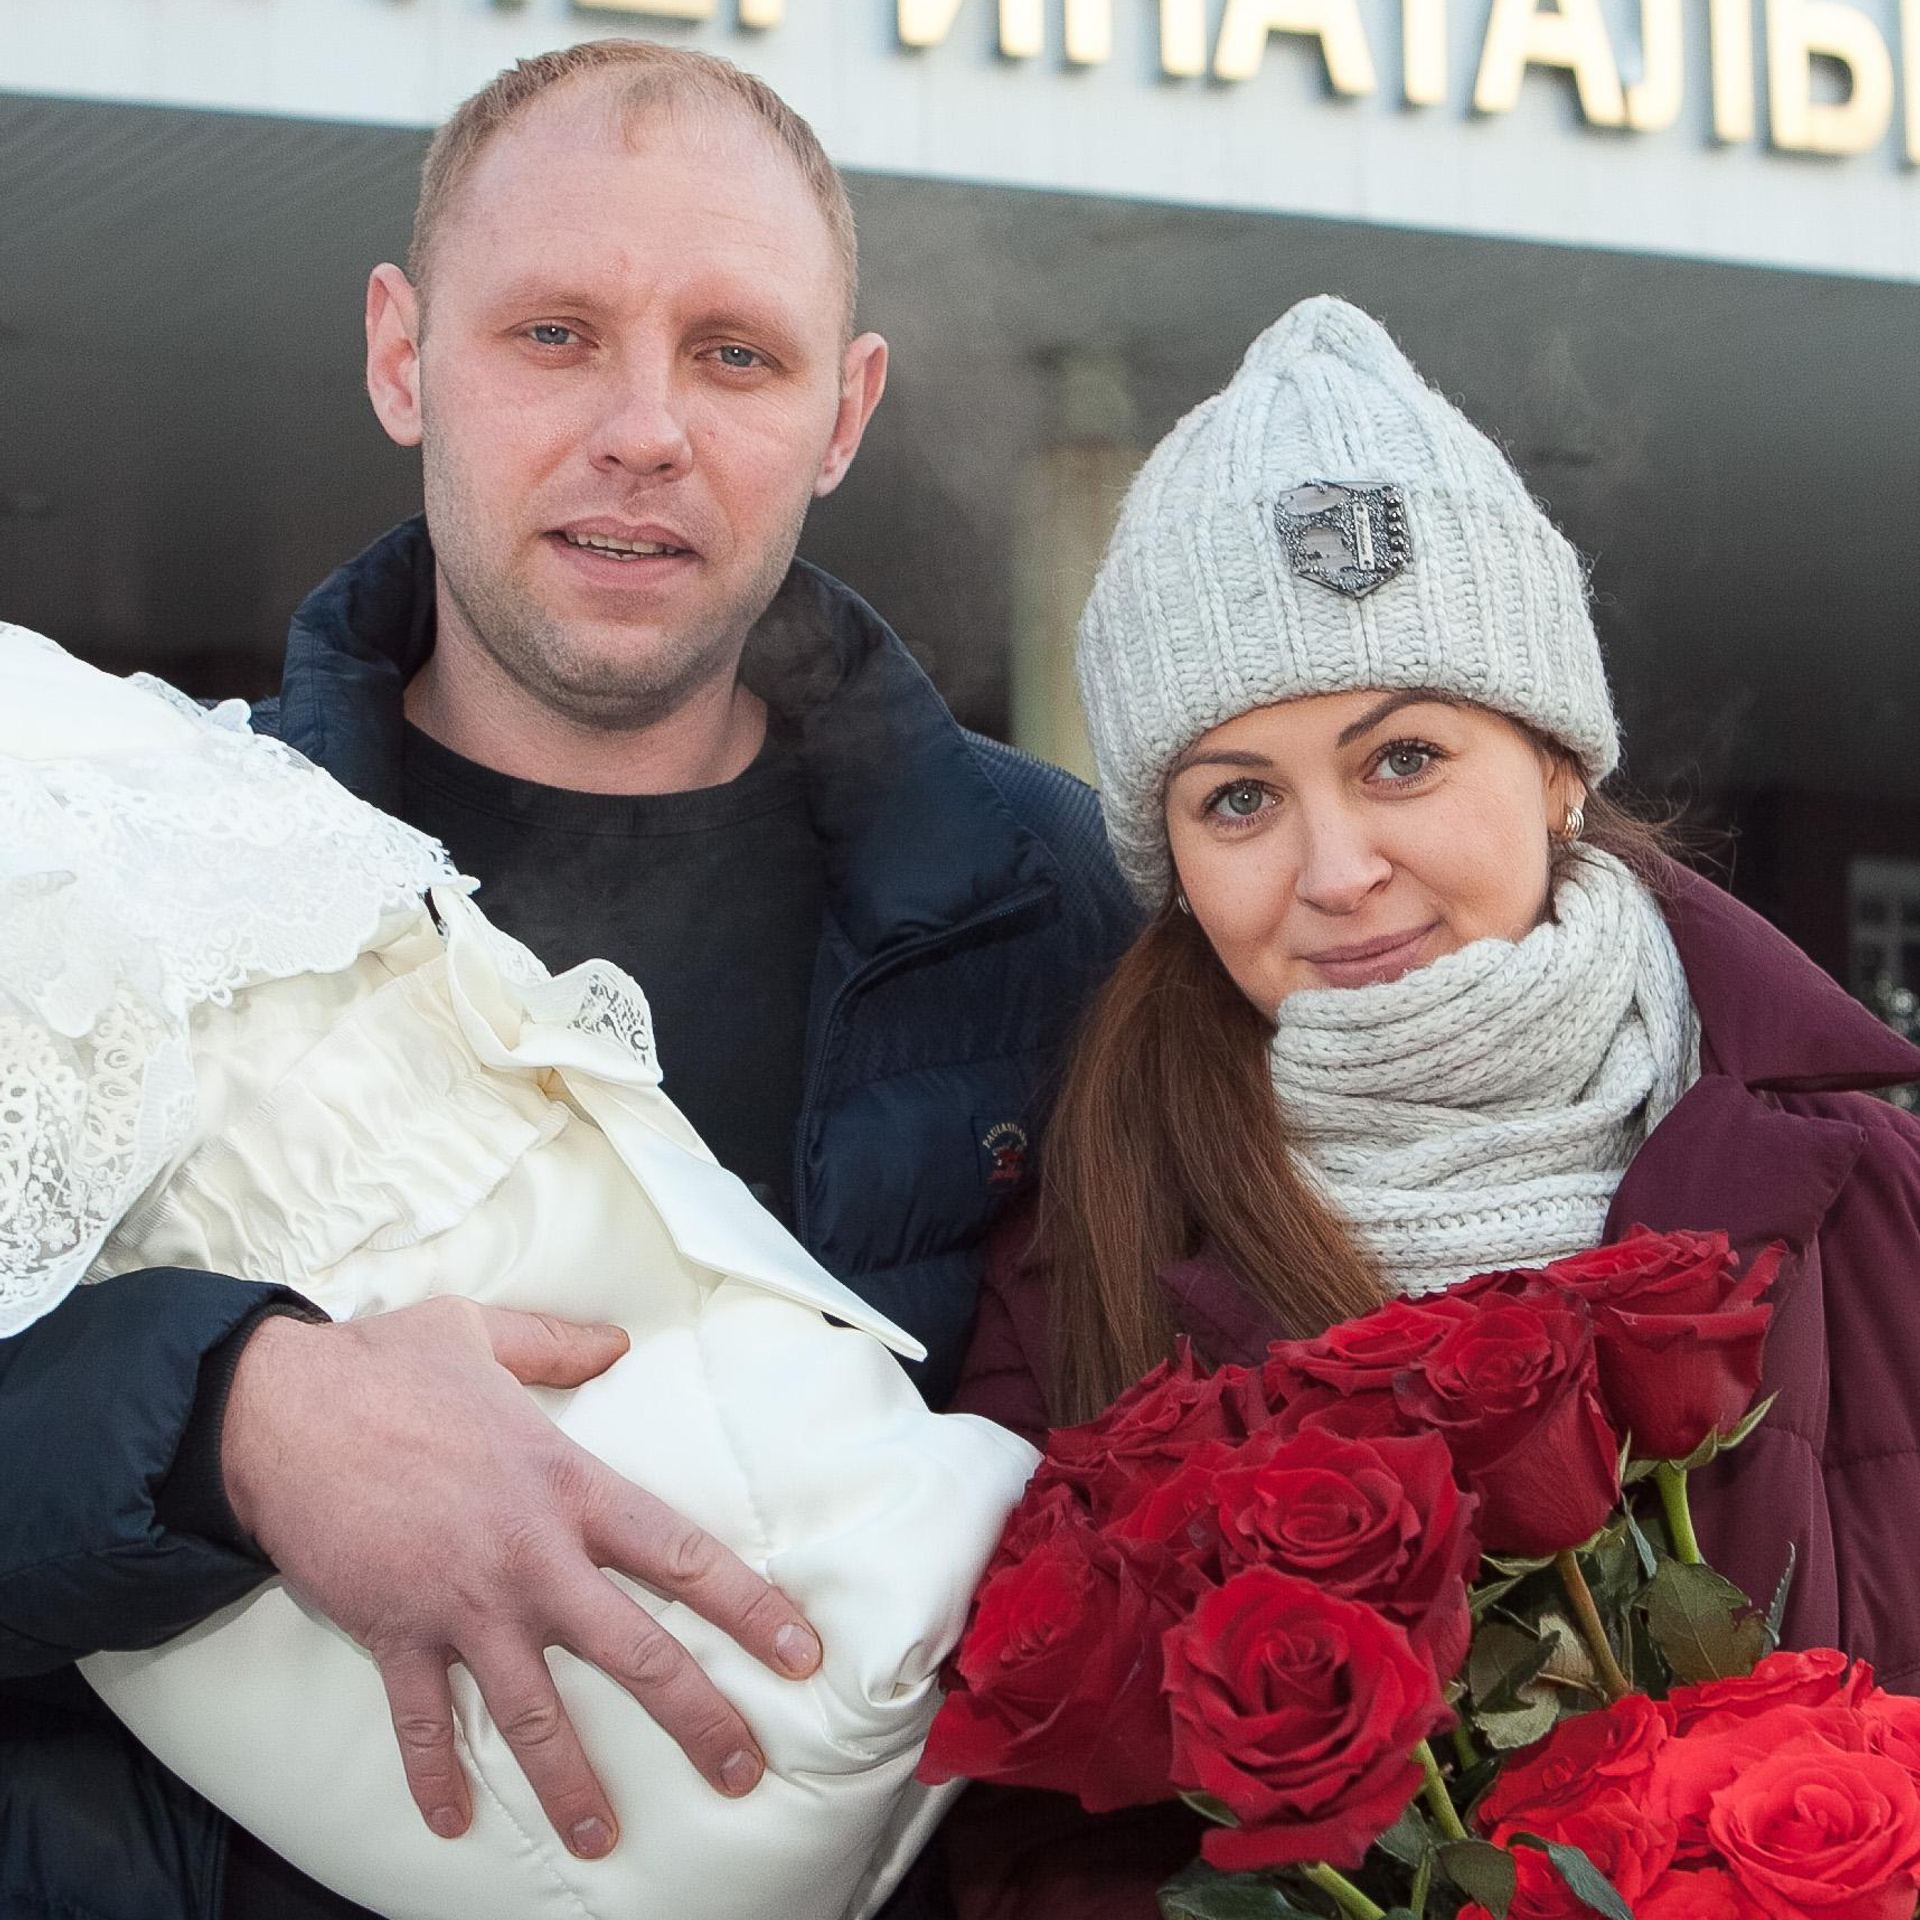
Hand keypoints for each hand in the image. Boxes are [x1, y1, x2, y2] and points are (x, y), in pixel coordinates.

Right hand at [220, 1298, 821, 1858]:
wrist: (276, 1410)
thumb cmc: (385, 1364)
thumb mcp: (485, 1331)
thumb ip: (559, 1342)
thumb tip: (613, 1339)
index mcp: (566, 1484)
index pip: (680, 1556)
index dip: (749, 1608)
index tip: (800, 1653)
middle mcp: (529, 1555)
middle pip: (634, 1651)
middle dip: (696, 1717)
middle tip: (741, 1772)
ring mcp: (461, 1604)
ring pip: (535, 1713)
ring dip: (571, 1781)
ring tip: (604, 1838)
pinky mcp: (392, 1634)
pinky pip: (420, 1723)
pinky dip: (434, 1775)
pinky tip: (451, 1823)